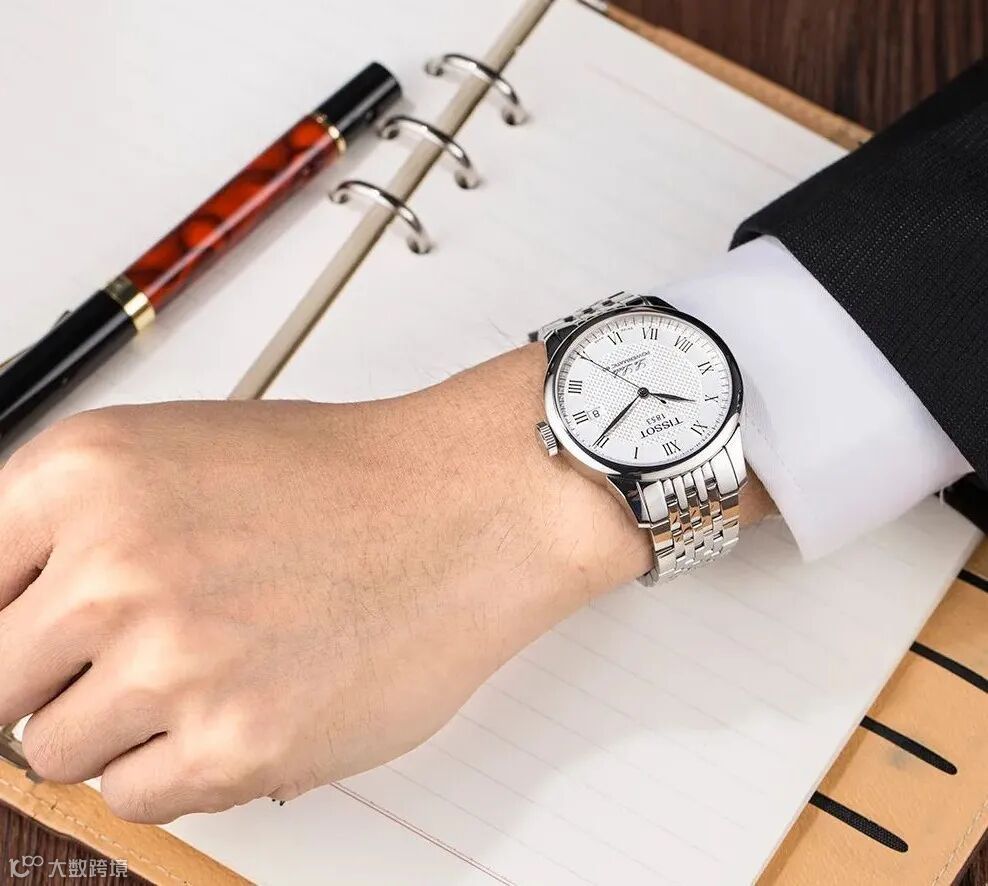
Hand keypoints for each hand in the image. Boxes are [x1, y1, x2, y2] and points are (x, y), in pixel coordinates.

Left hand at [0, 345, 771, 822]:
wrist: (467, 508)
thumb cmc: (351, 480)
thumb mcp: (183, 453)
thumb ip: (80, 526)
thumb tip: (19, 605)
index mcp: (86, 475)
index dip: (9, 622)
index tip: (35, 646)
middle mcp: (115, 566)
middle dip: (52, 680)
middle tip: (128, 662)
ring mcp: (172, 660)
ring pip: (59, 748)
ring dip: (124, 724)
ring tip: (211, 672)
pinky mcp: (235, 745)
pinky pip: (139, 795)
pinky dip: (180, 765)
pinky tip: (243, 705)